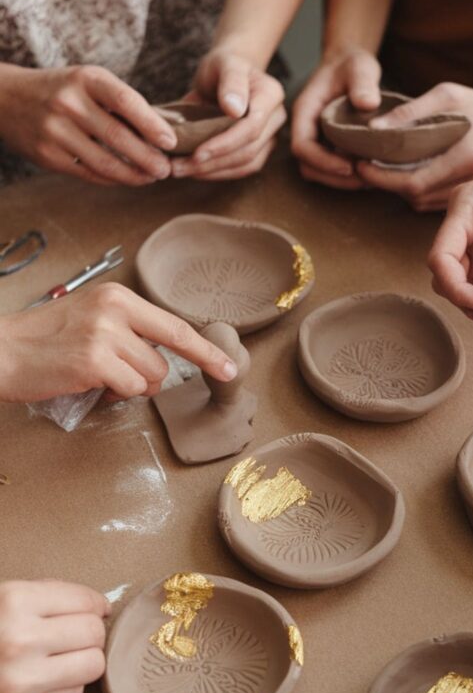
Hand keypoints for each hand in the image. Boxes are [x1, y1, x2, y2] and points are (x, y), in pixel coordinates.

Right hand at [0, 64, 175, 185]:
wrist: (8, 99)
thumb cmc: (62, 91)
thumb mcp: (88, 83)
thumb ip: (121, 103)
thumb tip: (166, 130)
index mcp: (85, 78)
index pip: (125, 101)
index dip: (152, 124)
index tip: (171, 142)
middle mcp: (69, 102)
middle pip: (118, 137)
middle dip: (148, 158)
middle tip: (167, 169)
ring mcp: (56, 131)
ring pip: (105, 163)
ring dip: (134, 175)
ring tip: (152, 177)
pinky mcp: (48, 156)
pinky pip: (89, 174)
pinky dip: (114, 180)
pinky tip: (128, 179)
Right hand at [0, 283, 236, 401]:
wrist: (1, 350)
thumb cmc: (45, 340)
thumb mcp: (91, 316)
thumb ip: (129, 328)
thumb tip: (166, 354)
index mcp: (118, 297)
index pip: (175, 327)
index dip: (207, 351)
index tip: (230, 368)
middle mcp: (115, 310)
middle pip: (164, 360)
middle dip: (145, 376)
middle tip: (114, 373)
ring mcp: (105, 335)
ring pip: (150, 377)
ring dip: (128, 385)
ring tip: (96, 374)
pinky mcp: (94, 361)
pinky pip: (129, 389)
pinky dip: (112, 394)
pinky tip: (88, 383)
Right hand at [0, 580, 109, 692]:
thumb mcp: (1, 602)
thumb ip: (43, 596)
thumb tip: (96, 604)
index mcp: (13, 601)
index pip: (86, 601)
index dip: (95, 606)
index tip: (96, 610)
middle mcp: (18, 638)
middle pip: (94, 633)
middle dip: (91, 633)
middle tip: (77, 636)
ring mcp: (20, 679)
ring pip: (92, 665)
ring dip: (83, 662)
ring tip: (63, 659)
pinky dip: (65, 688)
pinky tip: (44, 682)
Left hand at [171, 49, 285, 180]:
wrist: (226, 74)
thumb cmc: (223, 66)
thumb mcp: (224, 64)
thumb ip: (231, 82)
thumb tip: (235, 109)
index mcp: (271, 95)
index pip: (252, 127)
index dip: (225, 144)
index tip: (197, 154)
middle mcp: (276, 119)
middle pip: (248, 150)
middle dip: (213, 162)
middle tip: (179, 168)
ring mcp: (269, 137)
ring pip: (245, 164)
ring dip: (212, 171)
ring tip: (182, 171)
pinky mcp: (259, 150)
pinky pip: (240, 168)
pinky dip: (217, 172)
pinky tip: (195, 171)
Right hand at [291, 45, 381, 188]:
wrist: (350, 65)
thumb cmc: (351, 64)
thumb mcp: (360, 67)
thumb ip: (363, 83)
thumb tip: (368, 104)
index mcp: (305, 111)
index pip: (302, 146)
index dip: (323, 162)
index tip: (349, 167)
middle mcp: (306, 129)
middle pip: (308, 166)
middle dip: (334, 178)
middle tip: (365, 179)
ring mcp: (316, 139)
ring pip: (318, 171)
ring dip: (341, 181)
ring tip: (370, 178)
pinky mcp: (328, 146)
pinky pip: (331, 168)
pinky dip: (348, 175)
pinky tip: (370, 171)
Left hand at [355, 82, 472, 210]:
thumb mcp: (447, 95)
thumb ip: (410, 112)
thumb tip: (373, 130)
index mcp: (467, 157)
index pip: (414, 181)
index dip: (382, 178)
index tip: (360, 164)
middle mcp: (471, 182)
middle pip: (415, 196)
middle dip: (385, 183)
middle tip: (363, 165)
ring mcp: (472, 193)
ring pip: (421, 203)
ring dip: (398, 189)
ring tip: (380, 168)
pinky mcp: (469, 197)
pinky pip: (432, 202)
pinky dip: (414, 191)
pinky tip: (404, 173)